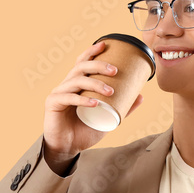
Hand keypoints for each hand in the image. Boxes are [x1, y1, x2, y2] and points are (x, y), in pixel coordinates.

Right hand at [42, 39, 143, 166]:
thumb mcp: (107, 118)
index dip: (91, 51)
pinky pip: (68, 98)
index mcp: (77, 84)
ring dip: (95, 83)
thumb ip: (122, 107)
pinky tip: (94, 103)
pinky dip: (82, 99)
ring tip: (110, 91)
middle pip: (81, 67)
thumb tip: (140, 96)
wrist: (67, 148)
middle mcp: (67, 85)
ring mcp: (59, 93)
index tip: (105, 44)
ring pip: (76, 80)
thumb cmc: (84, 131)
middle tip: (115, 71)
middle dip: (98, 65)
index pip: (83, 62)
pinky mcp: (52, 104)